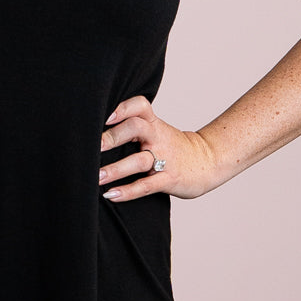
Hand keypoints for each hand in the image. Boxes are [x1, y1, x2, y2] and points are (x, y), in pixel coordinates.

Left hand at [99, 95, 221, 200]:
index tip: (104, 116)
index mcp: (154, 123)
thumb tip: (94, 131)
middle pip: (136, 128)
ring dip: (115, 169)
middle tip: (92, 146)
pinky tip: (111, 195)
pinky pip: (146, 186)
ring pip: (139, 160)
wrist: (208, 161)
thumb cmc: (172, 146)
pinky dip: (128, 191)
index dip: (123, 108)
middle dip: (113, 137)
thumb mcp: (157, 129)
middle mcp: (158, 138)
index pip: (140, 106)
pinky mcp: (169, 179)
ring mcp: (164, 159)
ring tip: (96, 177)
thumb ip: (134, 126)